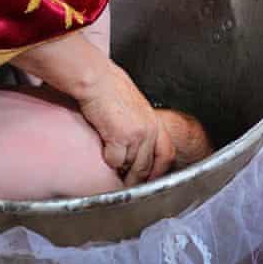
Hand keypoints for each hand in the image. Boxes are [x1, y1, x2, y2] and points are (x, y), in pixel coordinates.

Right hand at [77, 63, 173, 185]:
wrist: (96, 79)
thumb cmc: (108, 85)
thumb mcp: (132, 103)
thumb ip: (137, 120)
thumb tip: (130, 135)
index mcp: (153, 121)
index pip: (166, 153)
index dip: (159, 171)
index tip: (150, 179)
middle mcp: (149, 129)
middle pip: (147, 165)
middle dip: (136, 178)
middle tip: (126, 183)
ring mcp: (136, 135)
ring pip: (130, 166)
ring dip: (120, 169)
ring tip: (111, 167)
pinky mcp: (119, 137)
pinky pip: (115, 161)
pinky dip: (107, 160)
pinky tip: (101, 151)